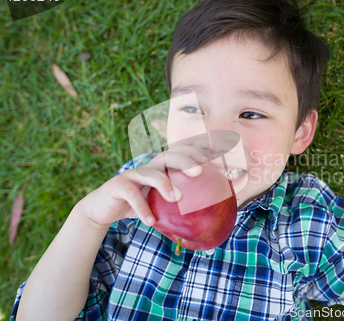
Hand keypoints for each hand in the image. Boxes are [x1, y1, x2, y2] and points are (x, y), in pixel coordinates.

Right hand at [77, 145, 208, 226]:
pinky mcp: (118, 185)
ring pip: (150, 172)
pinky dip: (142, 208)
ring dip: (165, 184)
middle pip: (167, 155)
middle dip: (184, 160)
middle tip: (199, 172)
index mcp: (159, 169)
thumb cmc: (136, 207)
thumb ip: (176, 206)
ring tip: (177, 198)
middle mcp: (147, 168)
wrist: (102, 211)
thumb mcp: (158, 204)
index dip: (194, 152)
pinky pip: (132, 194)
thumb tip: (205, 218)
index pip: (178, 154)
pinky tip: (151, 221)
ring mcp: (132, 175)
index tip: (211, 158)